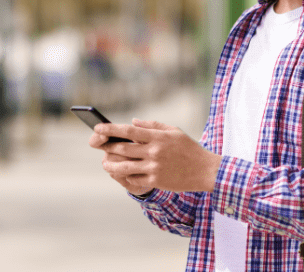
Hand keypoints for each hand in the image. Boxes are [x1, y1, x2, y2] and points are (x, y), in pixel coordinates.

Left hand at [90, 118, 221, 192]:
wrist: (205, 170)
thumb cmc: (189, 148)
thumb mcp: (174, 131)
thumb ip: (152, 126)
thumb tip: (132, 122)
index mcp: (158, 137)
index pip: (129, 131)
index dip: (111, 129)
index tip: (98, 127)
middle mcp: (154, 151)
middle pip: (123, 148)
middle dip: (107, 146)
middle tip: (97, 144)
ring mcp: (154, 167)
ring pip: (125, 166)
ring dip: (111, 165)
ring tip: (105, 163)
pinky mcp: (156, 181)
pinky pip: (134, 179)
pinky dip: (126, 176)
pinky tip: (122, 173)